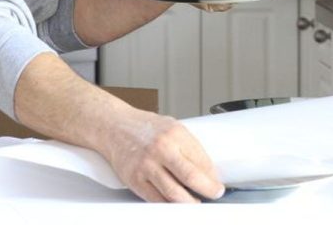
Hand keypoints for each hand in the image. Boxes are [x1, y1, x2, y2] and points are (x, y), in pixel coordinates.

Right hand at [101, 108, 223, 202]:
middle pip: (191, 177)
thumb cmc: (144, 127)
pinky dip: (170, 205)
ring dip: (190, 202)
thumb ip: (189, 147)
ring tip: (196, 202)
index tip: (218, 184)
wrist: (114, 126)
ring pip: (174, 194)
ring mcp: (146, 165)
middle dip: (208, 190)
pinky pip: (157, 200)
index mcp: (174, 133)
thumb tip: (208, 171)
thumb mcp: (172, 127)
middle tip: (214, 194)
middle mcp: (161, 149)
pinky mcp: (134, 179)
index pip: (202, 160)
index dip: (213, 177)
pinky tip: (176, 202)